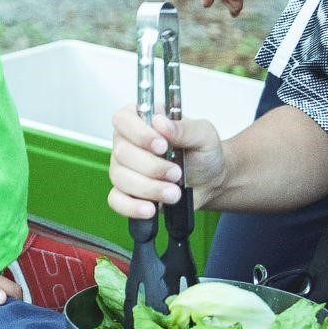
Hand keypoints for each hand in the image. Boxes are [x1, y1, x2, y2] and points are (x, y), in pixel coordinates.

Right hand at [108, 106, 227, 219]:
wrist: (210, 182)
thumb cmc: (203, 154)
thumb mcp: (203, 135)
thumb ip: (184, 128)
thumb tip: (160, 123)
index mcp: (141, 121)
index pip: (123, 120)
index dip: (139, 134)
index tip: (162, 145)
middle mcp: (127, 143)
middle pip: (122, 153)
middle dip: (152, 167)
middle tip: (176, 173)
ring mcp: (123, 168)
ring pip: (120, 177)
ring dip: (149, 188)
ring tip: (174, 192)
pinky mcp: (126, 192)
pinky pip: (116, 200)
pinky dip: (132, 206)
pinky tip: (150, 208)